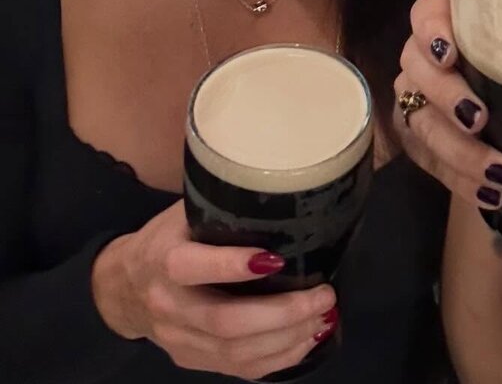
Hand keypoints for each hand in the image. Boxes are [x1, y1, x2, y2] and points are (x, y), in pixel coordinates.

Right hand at [91, 200, 337, 380]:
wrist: (122, 286)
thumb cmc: (168, 237)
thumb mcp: (185, 212)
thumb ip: (222, 208)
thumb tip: (282, 189)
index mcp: (164, 260)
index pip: (194, 267)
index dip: (233, 266)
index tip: (276, 258)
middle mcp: (169, 305)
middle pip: (226, 321)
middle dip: (283, 312)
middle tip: (323, 294)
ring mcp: (178, 340)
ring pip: (236, 352)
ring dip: (289, 338)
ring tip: (324, 315)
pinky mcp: (191, 360)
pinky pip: (238, 369)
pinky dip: (279, 358)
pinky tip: (307, 338)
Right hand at [395, 0, 501, 209]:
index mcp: (462, 21)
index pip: (426, 12)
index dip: (430, 29)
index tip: (453, 52)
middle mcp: (430, 58)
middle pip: (414, 67)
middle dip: (445, 96)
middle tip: (480, 118)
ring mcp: (421, 101)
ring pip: (420, 121)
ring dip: (458, 150)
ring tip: (501, 173)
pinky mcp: (422, 142)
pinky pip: (430, 162)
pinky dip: (460, 181)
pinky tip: (491, 195)